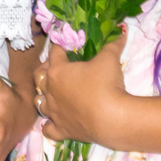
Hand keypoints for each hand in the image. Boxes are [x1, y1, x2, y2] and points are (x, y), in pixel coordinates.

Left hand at [37, 31, 132, 147]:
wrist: (112, 118)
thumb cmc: (106, 85)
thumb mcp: (110, 59)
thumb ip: (113, 45)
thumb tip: (121, 31)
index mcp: (58, 71)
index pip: (54, 54)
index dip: (58, 48)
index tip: (63, 46)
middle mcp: (50, 91)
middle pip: (39, 76)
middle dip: (45, 70)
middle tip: (55, 67)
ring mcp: (54, 112)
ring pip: (39, 102)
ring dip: (43, 96)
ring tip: (51, 93)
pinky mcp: (61, 130)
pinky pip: (48, 128)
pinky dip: (49, 125)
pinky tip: (52, 122)